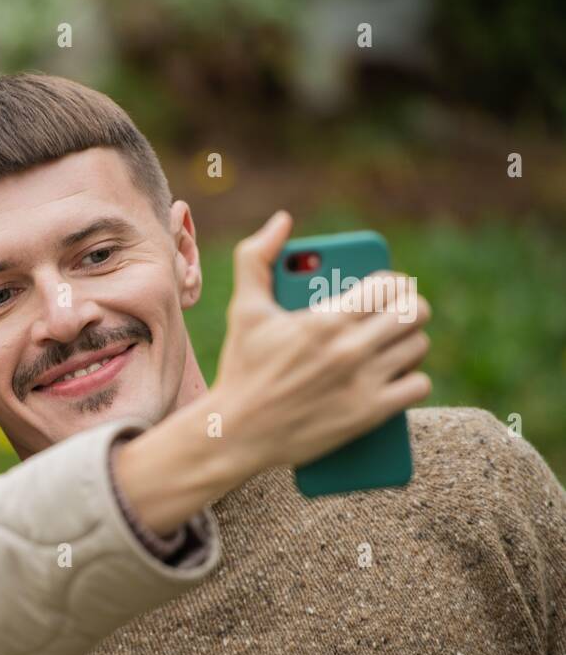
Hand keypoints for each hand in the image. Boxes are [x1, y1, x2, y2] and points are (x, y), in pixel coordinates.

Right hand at [210, 210, 431, 476]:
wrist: (235, 433)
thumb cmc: (241, 368)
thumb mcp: (244, 310)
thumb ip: (257, 258)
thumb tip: (282, 220)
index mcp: (324, 320)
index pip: (388, 285)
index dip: (391, 282)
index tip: (383, 288)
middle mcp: (348, 351)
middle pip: (412, 312)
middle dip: (407, 307)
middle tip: (393, 313)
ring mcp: (362, 384)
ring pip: (418, 346)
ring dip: (409, 341)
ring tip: (392, 343)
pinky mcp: (369, 414)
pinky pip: (419, 385)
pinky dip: (412, 378)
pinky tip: (395, 375)